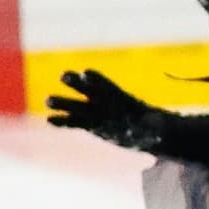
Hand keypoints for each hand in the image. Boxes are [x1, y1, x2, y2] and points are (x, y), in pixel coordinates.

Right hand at [44, 68, 178, 154]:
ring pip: (75, 105)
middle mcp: (103, 101)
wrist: (142, 131)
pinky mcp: (88, 125)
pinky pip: (73, 122)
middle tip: (64, 75)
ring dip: (62, 103)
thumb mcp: (156, 126)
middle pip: (87, 89)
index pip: (106, 84)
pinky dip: (62, 122)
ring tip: (48, 100)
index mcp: (118, 96)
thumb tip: (160, 135)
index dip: (98, 79)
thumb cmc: (151, 125)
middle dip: (76, 83)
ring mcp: (93, 112)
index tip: (86, 73)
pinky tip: (49, 120)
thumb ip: (154, 127)